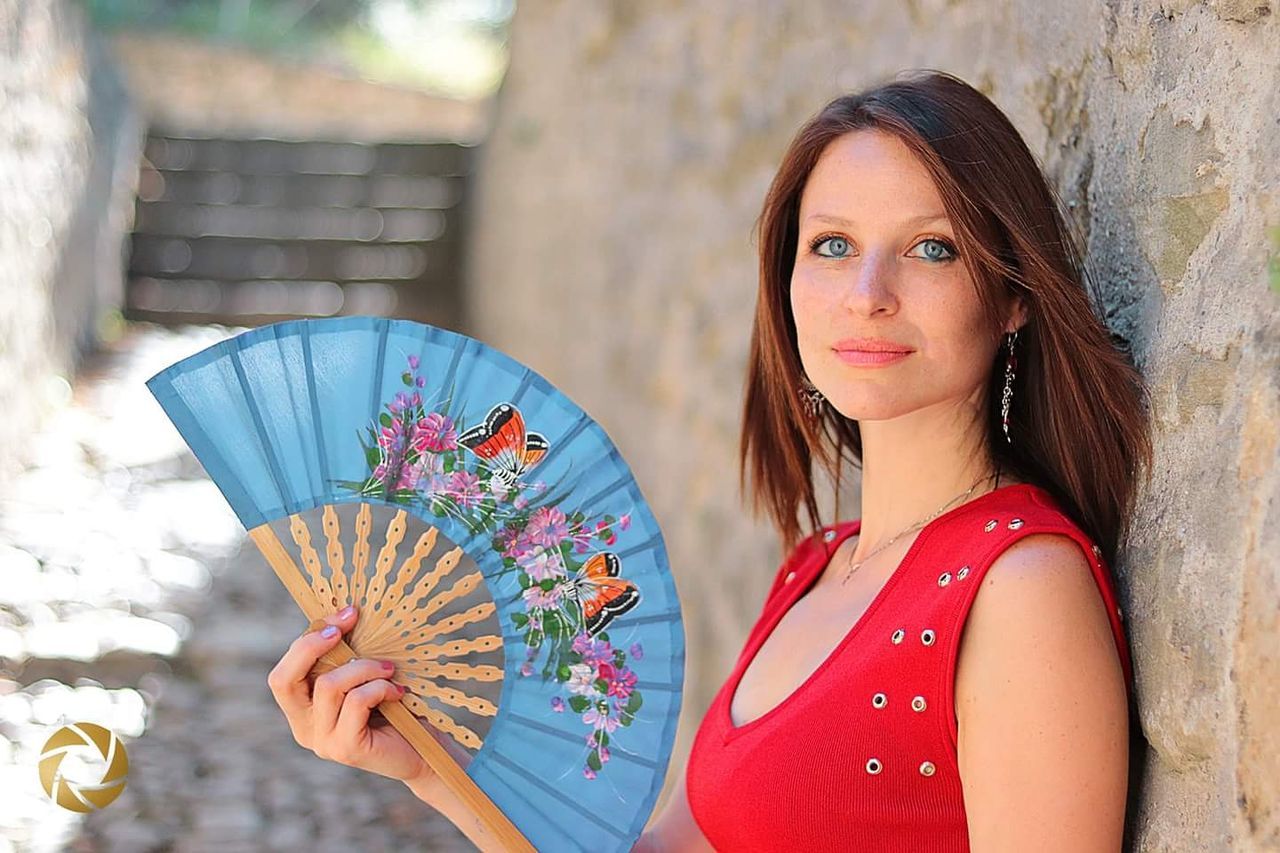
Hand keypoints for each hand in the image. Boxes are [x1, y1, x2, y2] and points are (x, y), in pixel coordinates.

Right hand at [267, 605, 431, 785]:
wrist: (424, 751)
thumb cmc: (395, 708)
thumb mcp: (363, 678)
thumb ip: (346, 659)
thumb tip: (344, 613)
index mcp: (302, 711)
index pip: (283, 672)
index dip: (307, 638)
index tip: (346, 614)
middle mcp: (304, 729)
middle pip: (283, 680)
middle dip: (312, 644)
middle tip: (349, 623)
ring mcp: (322, 742)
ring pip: (328, 685)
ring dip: (364, 667)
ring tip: (389, 670)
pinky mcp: (345, 749)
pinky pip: (355, 701)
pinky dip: (379, 687)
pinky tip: (398, 692)